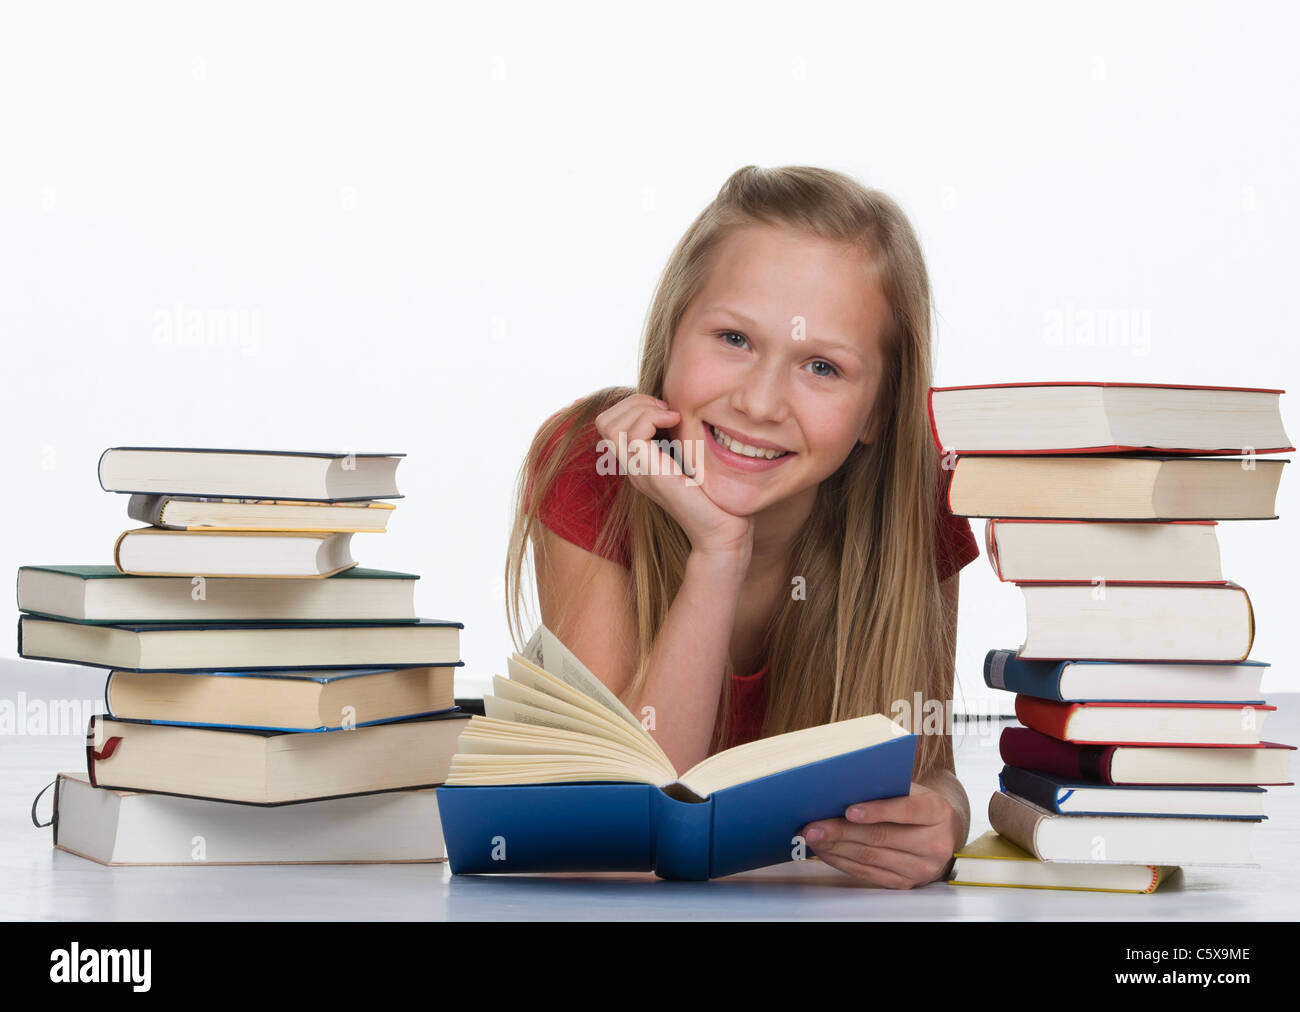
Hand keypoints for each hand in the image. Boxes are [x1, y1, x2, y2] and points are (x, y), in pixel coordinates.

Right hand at [594, 393, 752, 558]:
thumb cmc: (716, 495)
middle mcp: (632, 467)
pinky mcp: (650, 475)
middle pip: (604, 421)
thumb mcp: (692, 458)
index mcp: (638, 463)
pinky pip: (632, 435)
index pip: (609, 422)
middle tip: (667, 409)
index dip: (633, 405)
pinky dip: (652, 418)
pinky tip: (676, 422)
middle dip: (634, 402)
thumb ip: (679, 439)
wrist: (722, 532)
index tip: (666, 409)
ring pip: (610, 425)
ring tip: (671, 415)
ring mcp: (637, 472)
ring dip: (642, 408)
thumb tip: (678, 408)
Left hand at [800, 782, 960, 887]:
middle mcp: (933, 843)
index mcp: (936, 812)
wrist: (944, 835)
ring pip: (870, 858)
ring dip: (836, 848)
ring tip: (813, 838)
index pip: (906, 810)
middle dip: (841, 831)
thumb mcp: (913, 790)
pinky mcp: (905, 883)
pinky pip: (868, 874)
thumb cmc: (920, 806)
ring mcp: (920, 868)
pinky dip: (842, 862)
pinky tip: (826, 851)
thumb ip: (887, 789)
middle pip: (881, 837)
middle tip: (814, 825)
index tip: (849, 810)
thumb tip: (844, 787)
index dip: (876, 811)